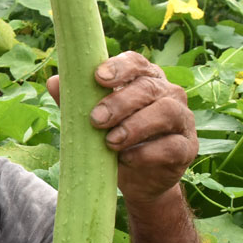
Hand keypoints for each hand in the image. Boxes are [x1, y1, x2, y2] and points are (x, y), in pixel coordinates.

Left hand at [47, 51, 196, 203]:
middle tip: (95, 120)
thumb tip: (54, 81)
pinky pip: (172, 145)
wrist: (139, 180)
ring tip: (110, 142)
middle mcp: (168, 93)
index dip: (119, 67)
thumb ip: (76, 101)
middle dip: (119, 102)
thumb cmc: (115, 140)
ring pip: (165, 112)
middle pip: (148, 87)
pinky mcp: (187, 147)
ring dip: (135, 126)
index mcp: (145, 79)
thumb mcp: (93, 121)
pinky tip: (126, 158)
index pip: (136, 62)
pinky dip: (146, 152)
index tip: (98, 78)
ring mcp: (182, 119)